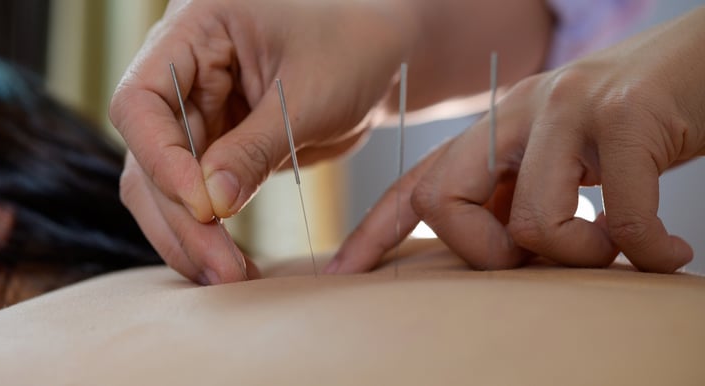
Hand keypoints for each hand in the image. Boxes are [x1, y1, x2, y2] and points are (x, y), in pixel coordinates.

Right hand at [110, 0, 413, 282]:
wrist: (385, 58)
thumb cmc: (355, 47)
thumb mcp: (308, 96)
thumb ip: (254, 148)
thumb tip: (209, 207)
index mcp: (194, 31)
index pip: (141, 101)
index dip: (160, 158)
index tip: (201, 207)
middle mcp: (185, 73)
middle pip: (149, 155)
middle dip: (180, 216)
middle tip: (218, 267)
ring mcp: (200, 114)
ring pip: (166, 186)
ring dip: (190, 236)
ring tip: (227, 277)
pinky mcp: (220, 148)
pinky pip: (200, 197)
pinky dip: (211, 234)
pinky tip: (232, 264)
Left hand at [330, 7, 704, 273]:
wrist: (701, 62)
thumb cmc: (631, 125)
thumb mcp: (560, 161)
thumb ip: (520, 198)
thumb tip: (504, 256)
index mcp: (495, 128)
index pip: (417, 183)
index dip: (375, 233)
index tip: (343, 273)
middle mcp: (517, 112)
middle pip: (444, 199)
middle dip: (487, 254)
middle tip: (542, 259)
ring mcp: (567, 108)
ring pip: (532, 220)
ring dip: (580, 256)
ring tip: (621, 251)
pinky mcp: (625, 115)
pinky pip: (619, 219)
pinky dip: (648, 251)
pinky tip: (668, 252)